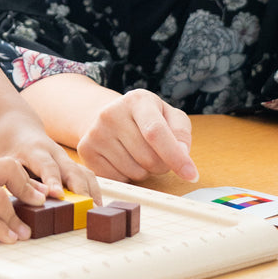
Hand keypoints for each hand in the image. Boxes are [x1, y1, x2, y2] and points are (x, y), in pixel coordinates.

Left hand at [0, 111, 99, 201]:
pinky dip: (93, 191)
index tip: (57, 194)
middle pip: (71, 170)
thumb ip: (6, 178)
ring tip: (94, 213)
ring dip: (91, 192)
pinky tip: (96, 207)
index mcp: (33, 150)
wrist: (17, 127)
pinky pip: (87, 176)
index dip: (52, 180)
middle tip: (85, 209)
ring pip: (83, 173)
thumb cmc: (5, 147)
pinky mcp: (72, 165)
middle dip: (79, 189)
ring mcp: (65, 159)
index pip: (46, 165)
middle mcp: (54, 153)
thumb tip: (15, 202)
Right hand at [76, 89, 198, 182]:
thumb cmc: (146, 119)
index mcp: (137, 100)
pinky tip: (124, 161)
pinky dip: (127, 177)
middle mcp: (111, 113)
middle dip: (162, 165)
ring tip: (138, 155)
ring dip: (145, 171)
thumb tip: (181, 154)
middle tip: (158, 155)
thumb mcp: (169, 116)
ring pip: (134, 172)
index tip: (191, 175)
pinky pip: (118, 179)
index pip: (156, 132)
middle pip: (148, 158)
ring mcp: (95, 132)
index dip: (176, 156)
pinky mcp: (86, 151)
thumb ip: (181, 133)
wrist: (109, 117)